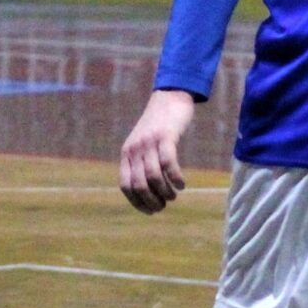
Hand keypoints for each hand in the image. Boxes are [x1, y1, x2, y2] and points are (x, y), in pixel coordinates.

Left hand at [119, 88, 196, 211]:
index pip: (126, 186)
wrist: (169, 97)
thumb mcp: (143, 143)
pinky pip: (168, 163)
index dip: (137, 203)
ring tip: (174, 195)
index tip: (151, 210)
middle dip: (152, 201)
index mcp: (127, 153)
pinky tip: (182, 184)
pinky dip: (175, 178)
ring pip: (153, 177)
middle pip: (139, 185)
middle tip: (165, 205)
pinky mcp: (165, 136)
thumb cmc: (159, 124)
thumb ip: (142, 162)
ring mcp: (149, 142)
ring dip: (165, 192)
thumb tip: (148, 190)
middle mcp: (135, 149)